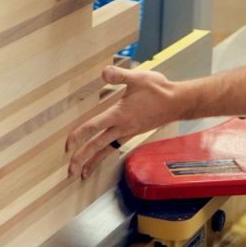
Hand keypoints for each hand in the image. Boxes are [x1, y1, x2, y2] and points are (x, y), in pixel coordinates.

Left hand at [66, 66, 187, 178]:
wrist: (177, 103)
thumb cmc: (158, 90)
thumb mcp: (138, 78)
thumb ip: (119, 76)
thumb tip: (104, 72)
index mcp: (119, 115)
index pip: (94, 127)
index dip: (79, 136)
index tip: (68, 145)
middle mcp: (121, 128)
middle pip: (97, 146)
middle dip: (82, 159)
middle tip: (70, 171)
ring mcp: (127, 133)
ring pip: (106, 150)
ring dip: (93, 162)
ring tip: (82, 174)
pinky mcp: (132, 134)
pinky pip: (114, 147)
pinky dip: (104, 155)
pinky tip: (100, 159)